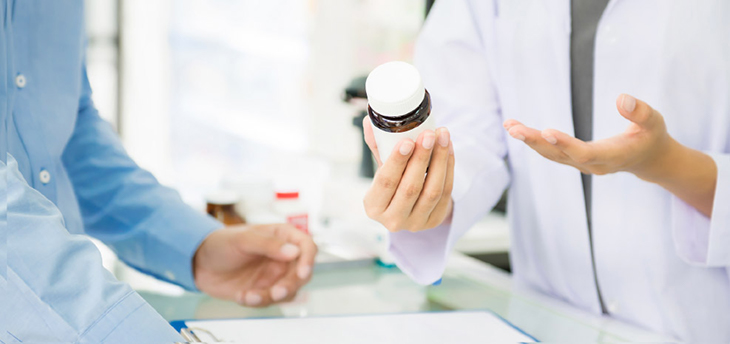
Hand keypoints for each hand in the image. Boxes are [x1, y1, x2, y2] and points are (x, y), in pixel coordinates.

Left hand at [193, 224, 316, 306]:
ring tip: (249, 296)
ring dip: (271, 297)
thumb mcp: (243, 239)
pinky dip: (258, 302)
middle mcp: (282, 256)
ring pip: (288, 291)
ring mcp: (274, 275)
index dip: (308, 259)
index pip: (307, 246)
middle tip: (275, 292)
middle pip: (302, 273)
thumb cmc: (221, 243)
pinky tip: (241, 296)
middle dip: (289, 285)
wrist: (199, 263)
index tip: (302, 272)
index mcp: (282, 236)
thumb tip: (294, 251)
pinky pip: (270, 301)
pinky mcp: (264, 290)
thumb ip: (268, 244)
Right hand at [362, 117, 454, 231]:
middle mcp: (393, 220)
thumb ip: (378, 147)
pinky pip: (446, 192)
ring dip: (440, 160)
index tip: (406, 141)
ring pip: (432, 190)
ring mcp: (416, 223)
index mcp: (374, 206)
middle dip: (421, 158)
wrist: (410, 207)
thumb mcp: (382, 168)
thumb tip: (371, 121)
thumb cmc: (393, 183)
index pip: (385, 182)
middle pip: (410, 188)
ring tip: (442, 136)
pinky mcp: (435, 220)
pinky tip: (449, 149)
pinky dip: (449, 168)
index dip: (397, 161)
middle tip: (428, 135)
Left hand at [504, 94, 672, 179]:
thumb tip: (622, 97)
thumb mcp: (654, 122)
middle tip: (515, 129)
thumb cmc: (651, 136)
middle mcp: (593, 165)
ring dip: (529, 141)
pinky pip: (549, 152)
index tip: (546, 131)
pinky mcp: (574, 159)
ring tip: (510, 125)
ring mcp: (581, 164)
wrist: (648, 159)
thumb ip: (640, 112)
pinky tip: (516, 128)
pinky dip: (533, 140)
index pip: (585, 153)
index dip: (565, 144)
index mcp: (613, 156)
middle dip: (536, 142)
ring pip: (550, 155)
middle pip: (560, 155)